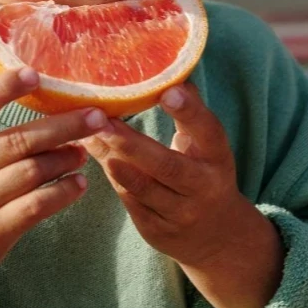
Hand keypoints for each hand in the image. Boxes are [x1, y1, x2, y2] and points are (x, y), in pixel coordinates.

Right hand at [0, 63, 110, 307]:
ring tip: (84, 152)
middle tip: (96, 115)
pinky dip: (63, 193)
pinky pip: (36, 207)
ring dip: (65, 159)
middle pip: (17, 140)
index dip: (3, 87)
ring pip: (31, 172)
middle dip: (62, 126)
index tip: (35, 73)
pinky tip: (79, 184)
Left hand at [82, 83, 246, 266]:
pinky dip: (112, 180)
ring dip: (115, 163)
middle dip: (132, 144)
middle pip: (167, 166)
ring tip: (90, 138)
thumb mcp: (205, 146)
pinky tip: (93, 158)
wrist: (216, 237)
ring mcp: (181, 213)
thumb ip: (188, 114)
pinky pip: (131, 204)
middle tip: (102, 121)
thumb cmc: (203, 174)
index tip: (168, 92)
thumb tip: (170, 70)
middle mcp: (203, 187)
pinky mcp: (158, 231)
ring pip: (144, 189)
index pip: (208, 131)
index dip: (190, 112)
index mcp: (217, 158)